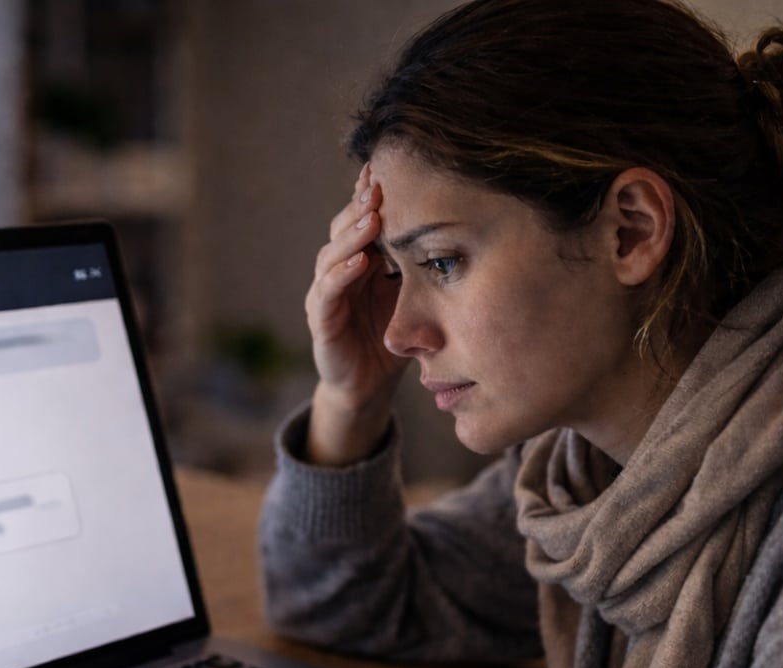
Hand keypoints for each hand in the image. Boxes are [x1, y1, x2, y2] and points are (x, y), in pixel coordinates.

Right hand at [303, 164, 408, 464]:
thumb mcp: (414, 294)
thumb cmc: (394, 336)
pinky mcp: (321, 321)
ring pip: (332, 255)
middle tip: (380, 185)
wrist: (370, 386)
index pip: (363, 218)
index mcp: (361, 259)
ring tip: (374, 218)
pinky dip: (341, 276)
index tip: (388, 167)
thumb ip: (422, 264)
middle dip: (362, 206)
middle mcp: (339, 270)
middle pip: (344, 228)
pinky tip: (361, 262)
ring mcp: (326, 294)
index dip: (371, 193)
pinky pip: (327, 294)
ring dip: (353, 235)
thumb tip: (461, 226)